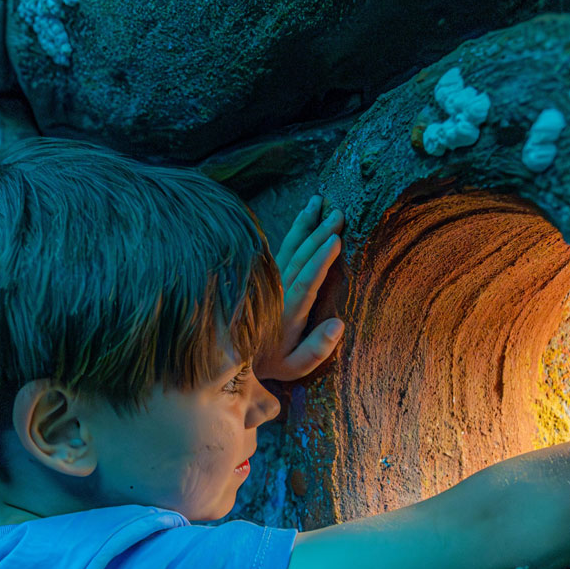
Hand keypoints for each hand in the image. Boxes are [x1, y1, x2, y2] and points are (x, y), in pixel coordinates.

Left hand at [254, 195, 344, 380]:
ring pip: (289, 248)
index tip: (334, 240)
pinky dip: (294, 232)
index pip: (306, 282)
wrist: (230, 357)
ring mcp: (270, 282)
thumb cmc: (269, 363)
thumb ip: (316, 350)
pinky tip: (303, 218)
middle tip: (338, 213)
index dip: (319, 262)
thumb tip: (339, 324)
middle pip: (300, 258)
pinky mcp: (264, 277)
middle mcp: (278, 294)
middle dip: (319, 234)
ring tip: (319, 202)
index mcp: (287, 314)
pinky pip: (280, 249)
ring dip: (305, 224)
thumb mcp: (293, 367)